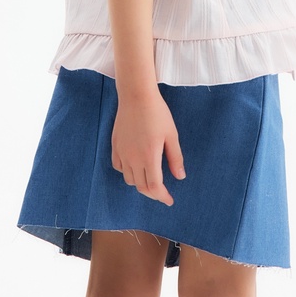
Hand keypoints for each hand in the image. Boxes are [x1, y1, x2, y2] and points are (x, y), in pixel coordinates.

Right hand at [111, 90, 185, 205]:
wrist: (136, 96)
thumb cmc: (157, 113)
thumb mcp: (171, 135)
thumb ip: (175, 158)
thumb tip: (180, 177)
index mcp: (149, 157)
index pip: (154, 187)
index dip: (162, 197)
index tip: (169, 200)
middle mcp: (133, 158)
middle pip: (141, 186)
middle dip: (153, 193)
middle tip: (162, 192)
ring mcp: (122, 153)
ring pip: (129, 179)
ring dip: (140, 183)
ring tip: (150, 179)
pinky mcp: (115, 146)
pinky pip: (119, 167)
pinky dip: (127, 172)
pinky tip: (135, 167)